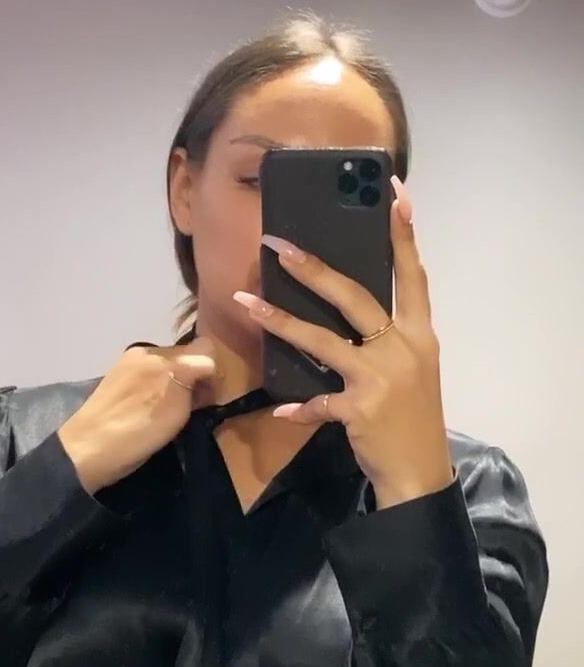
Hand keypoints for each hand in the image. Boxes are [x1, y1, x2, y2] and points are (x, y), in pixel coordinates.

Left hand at [57, 337, 217, 494]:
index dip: (214, 374)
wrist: (86, 451)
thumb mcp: (176, 408)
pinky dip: (158, 390)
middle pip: (185, 357)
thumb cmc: (136, 432)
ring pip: (168, 368)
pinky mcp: (117, 380)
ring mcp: (128, 365)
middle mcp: (145, 352)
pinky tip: (152, 412)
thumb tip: (209, 364)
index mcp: (161, 353)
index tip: (212, 399)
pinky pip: (150, 377)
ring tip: (172, 413)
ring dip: (177, 385)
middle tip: (195, 408)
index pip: (205, 350)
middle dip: (195, 378)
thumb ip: (195, 376)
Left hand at [233, 175, 454, 507]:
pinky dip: (299, 407)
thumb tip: (348, 308)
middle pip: (355, 297)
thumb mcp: (412, 370)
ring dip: (280, 321)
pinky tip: (280, 409)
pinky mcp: (360, 409)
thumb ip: (386, 338)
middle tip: (279, 245)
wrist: (421, 473)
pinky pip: (319, 402)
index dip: (404, 234)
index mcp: (419, 335)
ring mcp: (381, 378)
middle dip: (314, 269)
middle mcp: (403, 348)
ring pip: (323, 340)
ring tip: (245, 301)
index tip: (395, 193)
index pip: (413, 275)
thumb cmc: (412, 417)